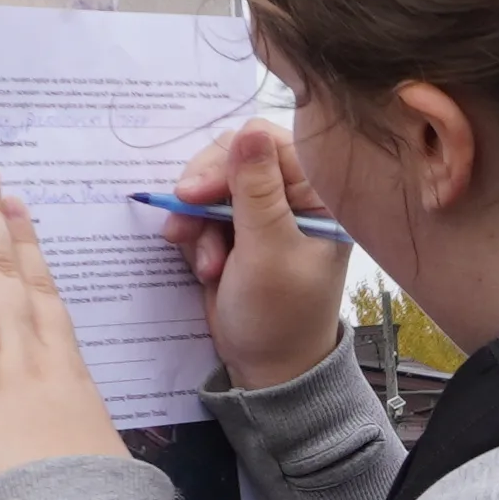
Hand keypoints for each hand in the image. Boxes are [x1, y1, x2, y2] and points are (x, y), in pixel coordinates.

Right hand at [178, 119, 348, 392]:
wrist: (268, 369)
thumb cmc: (279, 316)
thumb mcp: (267, 251)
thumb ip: (256, 190)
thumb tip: (249, 130)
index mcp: (316, 195)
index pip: (267, 144)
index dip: (226, 161)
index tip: (194, 193)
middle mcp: (291, 197)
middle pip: (234, 158)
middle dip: (204, 191)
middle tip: (182, 220)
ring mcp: (261, 214)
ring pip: (212, 186)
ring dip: (197, 220)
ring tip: (202, 262)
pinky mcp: (235, 233)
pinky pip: (203, 213)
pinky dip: (195, 236)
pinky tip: (201, 266)